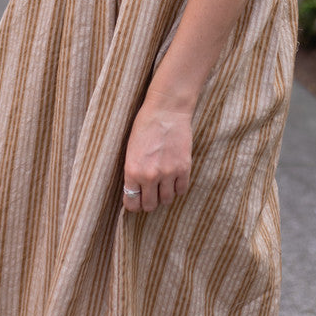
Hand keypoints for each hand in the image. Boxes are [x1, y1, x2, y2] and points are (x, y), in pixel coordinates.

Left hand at [122, 88, 192, 212]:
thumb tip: (136, 191)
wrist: (166, 110)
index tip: (137, 200)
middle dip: (149, 202)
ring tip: (163, 185)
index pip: (132, 204)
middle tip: (151, 194)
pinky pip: (181, 190)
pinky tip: (175, 179)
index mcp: (132, 171)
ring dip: (164, 195)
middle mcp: (150, 176)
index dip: (134, 204)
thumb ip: (133, 172)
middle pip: (150, 205)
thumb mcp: (130, 151)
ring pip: (167, 200)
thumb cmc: (144, 126)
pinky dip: (178, 187)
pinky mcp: (184, 168)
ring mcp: (168, 173)